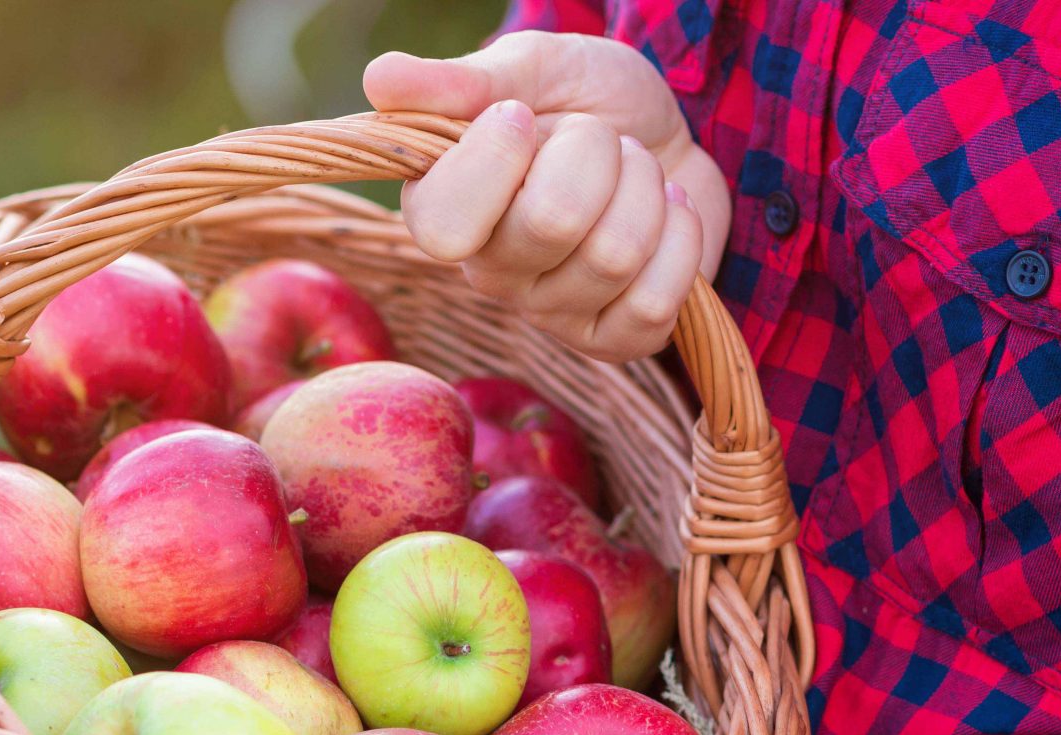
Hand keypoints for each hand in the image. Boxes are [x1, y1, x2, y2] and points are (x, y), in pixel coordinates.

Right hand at [364, 32, 732, 359]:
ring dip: (645, 190)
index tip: (522, 116)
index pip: (445, 224)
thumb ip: (461, 81)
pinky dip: (680, 240)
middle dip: (599, 155)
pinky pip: (655, 304)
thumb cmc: (587, 100)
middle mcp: (487, 271)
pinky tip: (666, 218)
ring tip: (633, 175)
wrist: (668, 131)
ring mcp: (549, 313)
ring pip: (615, 256)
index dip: (497, 159)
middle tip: (598, 142)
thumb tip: (380, 79)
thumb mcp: (529, 68)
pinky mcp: (611, 338)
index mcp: (444, 208)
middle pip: (553, 223)